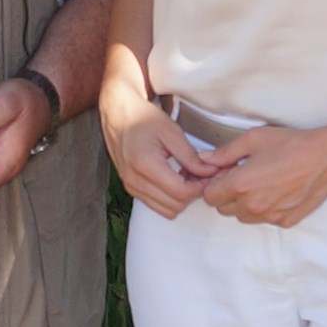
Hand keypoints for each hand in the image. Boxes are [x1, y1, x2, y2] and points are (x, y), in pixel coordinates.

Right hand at [102, 96, 228, 218]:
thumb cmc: (141, 118)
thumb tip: (208, 173)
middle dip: (192, 193)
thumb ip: (191, 156)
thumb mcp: (171, 132)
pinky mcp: (131, 189)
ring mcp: (131, 186)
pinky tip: (175, 179)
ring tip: (187, 176)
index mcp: (145, 164)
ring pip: (167, 210)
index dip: (200, 187)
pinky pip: (157, 205)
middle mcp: (135, 180)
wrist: (118, 115)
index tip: (208, 176)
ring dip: (181, 198)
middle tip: (201, 175)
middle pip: (175, 206)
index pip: (181, 193)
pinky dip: (170, 198)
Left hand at [195, 126, 326, 229]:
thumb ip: (224, 152)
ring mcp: (269, 216)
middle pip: (223, 209)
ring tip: (260, 183)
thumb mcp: (254, 139)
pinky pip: (264, 220)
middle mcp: (252, 206)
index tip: (224, 174)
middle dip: (227, 194)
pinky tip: (276, 191)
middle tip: (242, 176)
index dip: (213, 184)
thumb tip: (204, 159)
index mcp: (240, 185)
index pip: (209, 197)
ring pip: (242, 217)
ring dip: (244, 204)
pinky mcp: (285, 221)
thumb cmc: (292, 145)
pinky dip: (265, 209)